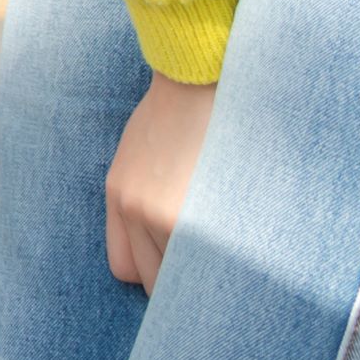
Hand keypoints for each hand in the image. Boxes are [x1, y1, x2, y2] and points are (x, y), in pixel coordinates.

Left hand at [106, 73, 215, 291]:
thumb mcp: (136, 155)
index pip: (124, 269)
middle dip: (180, 282)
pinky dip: (225, 262)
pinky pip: (209, 260)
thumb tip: (168, 248)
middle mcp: (134, 210)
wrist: (195, 78)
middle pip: (153, 282)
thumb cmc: (174, 112)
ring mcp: (166, 213)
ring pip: (184, 275)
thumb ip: (141, 199)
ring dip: (207, 271)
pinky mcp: (196, 212)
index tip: (177, 272)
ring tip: (231, 261)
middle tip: (209, 274)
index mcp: (117, 196)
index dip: (153, 274)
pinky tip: (242, 252)